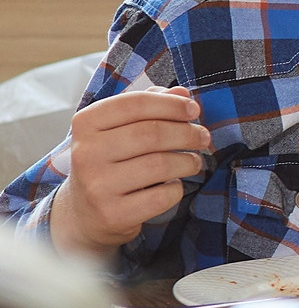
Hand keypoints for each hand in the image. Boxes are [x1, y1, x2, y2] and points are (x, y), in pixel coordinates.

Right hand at [47, 88, 213, 258]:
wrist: (85, 213)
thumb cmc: (110, 161)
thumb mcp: (119, 128)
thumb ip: (148, 106)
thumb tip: (182, 94)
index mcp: (86, 124)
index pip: (134, 103)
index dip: (171, 104)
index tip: (193, 110)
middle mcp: (86, 153)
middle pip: (151, 134)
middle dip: (187, 133)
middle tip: (203, 137)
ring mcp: (97, 186)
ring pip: (160, 165)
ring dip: (188, 161)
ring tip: (193, 161)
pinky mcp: (113, 214)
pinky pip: (162, 196)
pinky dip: (177, 188)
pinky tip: (174, 185)